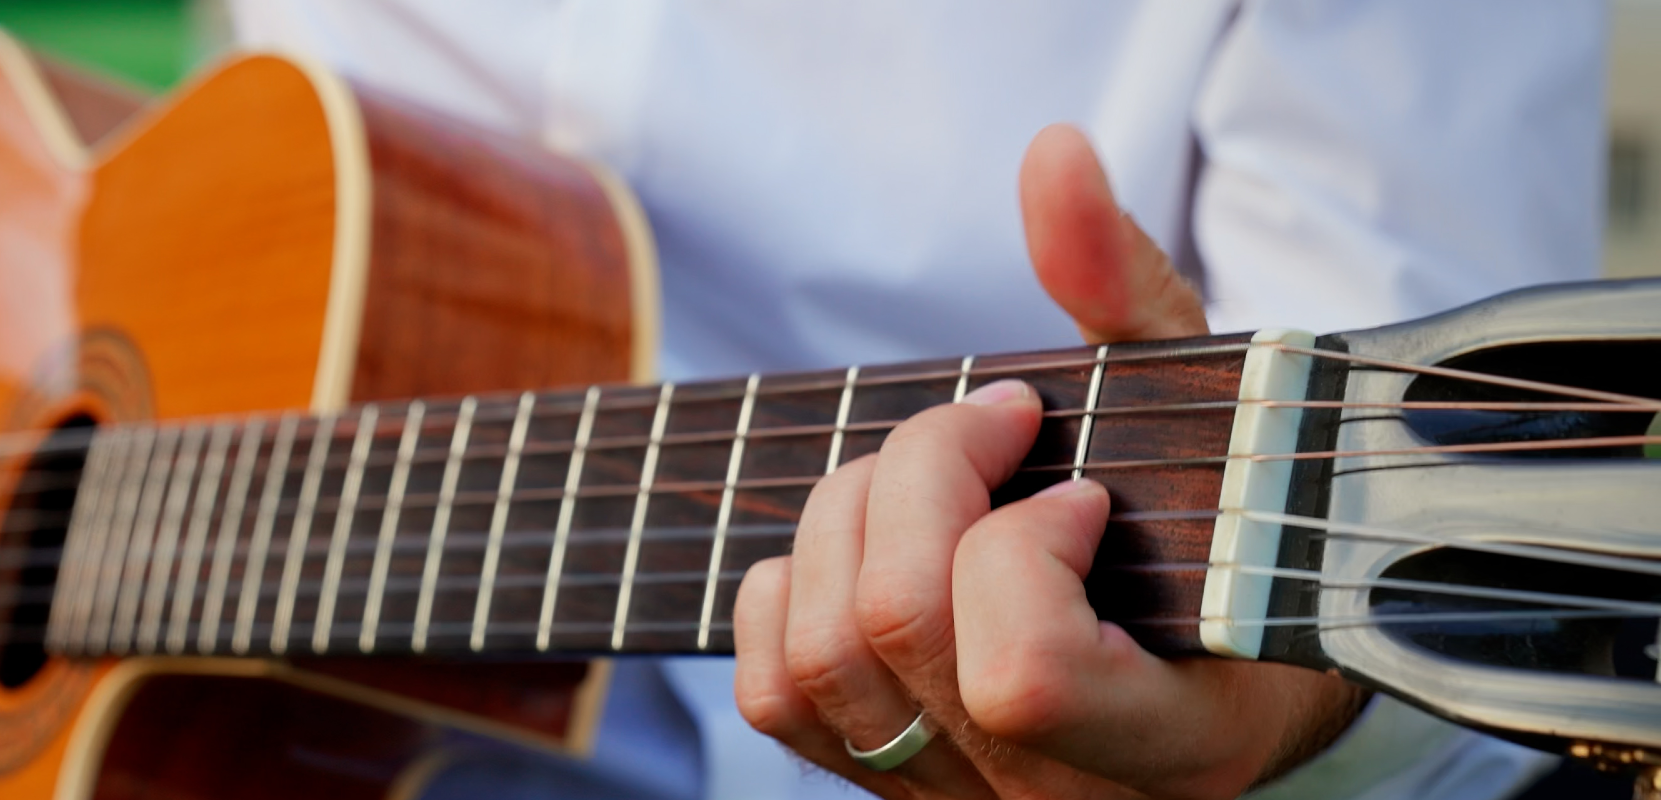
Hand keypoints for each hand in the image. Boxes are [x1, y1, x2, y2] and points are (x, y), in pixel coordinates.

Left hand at [731, 125, 1366, 798]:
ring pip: (823, 658)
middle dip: (921, 475)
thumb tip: (1051, 156)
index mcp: (1173, 739)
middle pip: (897, 627)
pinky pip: (775, 698)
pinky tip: (868, 547)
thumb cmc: (1229, 528)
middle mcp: (1054, 794)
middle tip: (992, 426)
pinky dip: (790, 591)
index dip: (1020, 549)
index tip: (1081, 489)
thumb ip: (1127, 286)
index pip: (1022, 674)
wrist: (1223, 664)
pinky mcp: (886, 782)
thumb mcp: (1209, 404)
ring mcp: (959, 796)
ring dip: (850, 516)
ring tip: (930, 475)